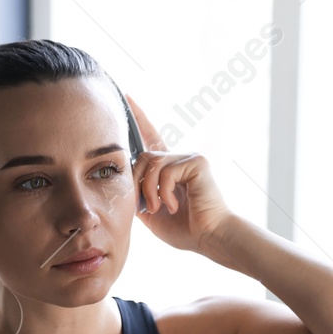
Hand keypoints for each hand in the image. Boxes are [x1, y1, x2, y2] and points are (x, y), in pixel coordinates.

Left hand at [125, 93, 236, 254]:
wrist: (209, 237)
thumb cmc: (185, 229)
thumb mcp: (151, 211)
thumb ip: (138, 193)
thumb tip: (123, 180)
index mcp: (169, 169)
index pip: (150, 138)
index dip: (138, 118)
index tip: (126, 96)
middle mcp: (180, 158)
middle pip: (143, 156)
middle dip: (138, 182)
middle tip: (146, 206)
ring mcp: (190, 158)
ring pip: (153, 163)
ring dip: (150, 190)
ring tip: (159, 208)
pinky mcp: (197, 162)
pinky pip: (167, 171)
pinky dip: (164, 192)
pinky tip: (173, 206)